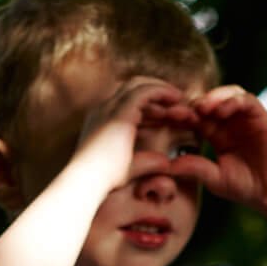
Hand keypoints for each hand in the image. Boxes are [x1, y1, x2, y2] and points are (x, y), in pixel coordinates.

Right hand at [75, 75, 195, 194]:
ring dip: (159, 89)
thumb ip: (148, 162)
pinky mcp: (121, 112)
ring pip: (138, 84)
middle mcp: (103, 109)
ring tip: (179, 98)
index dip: (147, 105)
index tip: (165, 113)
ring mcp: (110, 107)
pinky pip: (146, 91)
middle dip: (154, 91)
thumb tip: (166, 162)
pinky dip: (162, 92)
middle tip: (175, 100)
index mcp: (100, 120)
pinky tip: (177, 99)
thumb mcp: (129, 168)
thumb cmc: (105, 181)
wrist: (88, 181)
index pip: (125, 101)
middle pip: (130, 87)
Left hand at [162, 85, 266, 215]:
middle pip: (209, 102)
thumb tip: (168, 164)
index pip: (196, 118)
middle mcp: (231, 123)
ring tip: (200, 109)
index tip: (166, 119)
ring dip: (212, 98)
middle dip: (193, 104)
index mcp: (217, 135)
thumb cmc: (246, 187)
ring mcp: (246, 119)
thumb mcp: (215, 178)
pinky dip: (232, 101)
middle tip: (178, 111)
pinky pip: (246, 101)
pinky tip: (220, 111)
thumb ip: (195, 168)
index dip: (182, 116)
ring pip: (227, 95)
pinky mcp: (262, 117)